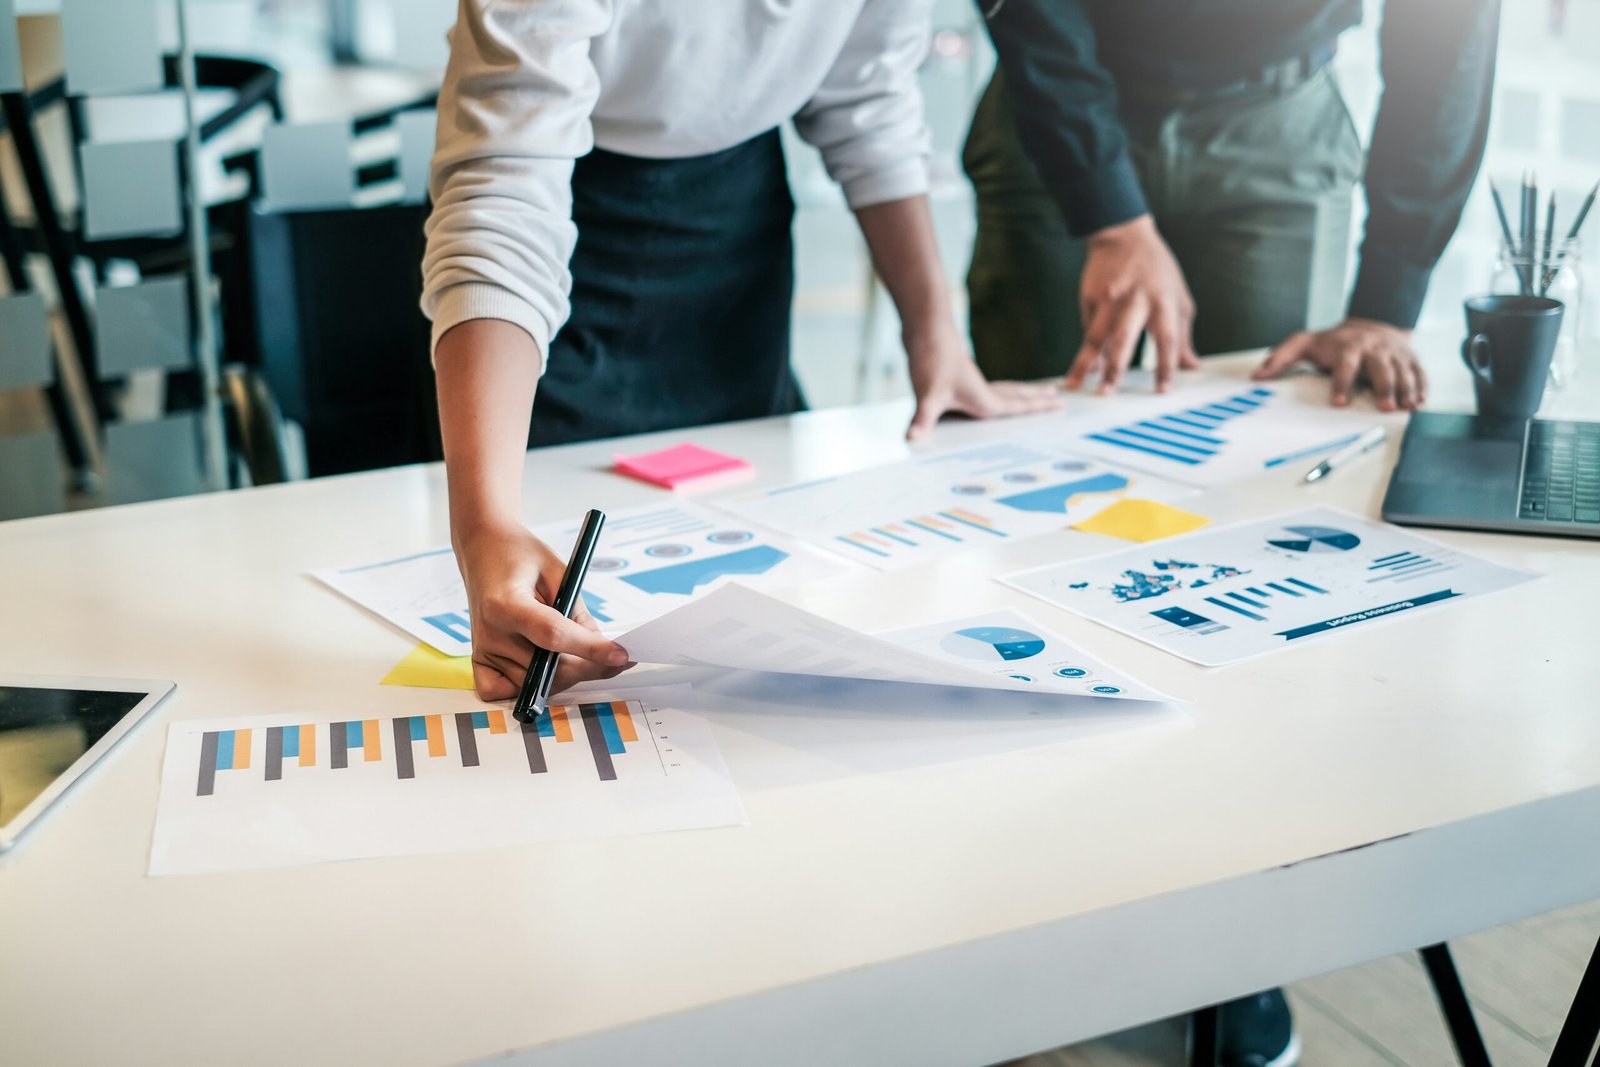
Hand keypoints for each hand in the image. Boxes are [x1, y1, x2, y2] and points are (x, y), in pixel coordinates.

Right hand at [452, 519, 631, 701]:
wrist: (484, 549)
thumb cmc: (521, 556)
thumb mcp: (561, 573)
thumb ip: (579, 615)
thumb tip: (601, 652)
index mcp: (506, 603)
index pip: (554, 635)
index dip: (591, 648)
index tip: (621, 655)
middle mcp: (490, 631)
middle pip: (548, 668)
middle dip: (588, 666)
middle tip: (612, 655)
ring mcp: (482, 649)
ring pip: (536, 684)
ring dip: (564, 673)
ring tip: (569, 644)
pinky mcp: (478, 660)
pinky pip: (504, 691)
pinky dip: (528, 687)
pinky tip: (539, 666)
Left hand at [905, 326, 1062, 439]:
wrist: (924, 328)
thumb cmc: (930, 360)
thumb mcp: (927, 396)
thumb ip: (922, 420)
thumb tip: (913, 439)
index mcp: (984, 399)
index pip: (1020, 405)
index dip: (1040, 407)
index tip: (1062, 404)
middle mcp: (982, 390)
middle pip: (1017, 395)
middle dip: (1037, 398)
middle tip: (1058, 397)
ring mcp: (970, 381)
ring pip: (1003, 389)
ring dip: (1020, 392)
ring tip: (1034, 394)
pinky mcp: (958, 376)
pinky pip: (985, 387)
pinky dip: (996, 391)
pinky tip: (986, 394)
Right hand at [1065, 215, 1200, 394]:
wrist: (1123, 236)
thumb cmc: (1157, 271)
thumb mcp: (1178, 298)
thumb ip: (1183, 335)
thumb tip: (1192, 366)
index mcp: (1164, 301)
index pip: (1167, 339)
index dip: (1166, 366)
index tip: (1162, 390)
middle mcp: (1136, 300)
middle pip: (1125, 337)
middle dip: (1115, 366)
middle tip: (1108, 392)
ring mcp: (1110, 297)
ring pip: (1095, 335)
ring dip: (1084, 362)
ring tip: (1075, 384)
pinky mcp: (1091, 296)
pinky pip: (1088, 328)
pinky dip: (1086, 349)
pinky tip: (1082, 367)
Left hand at [1252, 318, 1426, 410]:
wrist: (1371, 323)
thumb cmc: (1334, 341)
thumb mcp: (1305, 343)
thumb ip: (1281, 357)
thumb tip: (1258, 375)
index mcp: (1348, 347)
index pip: (1345, 365)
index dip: (1342, 383)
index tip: (1338, 402)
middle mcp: (1374, 349)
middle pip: (1381, 367)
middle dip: (1385, 387)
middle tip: (1386, 407)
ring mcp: (1394, 354)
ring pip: (1403, 371)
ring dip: (1407, 389)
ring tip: (1408, 408)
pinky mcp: (1410, 359)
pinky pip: (1419, 372)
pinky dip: (1422, 386)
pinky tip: (1420, 402)